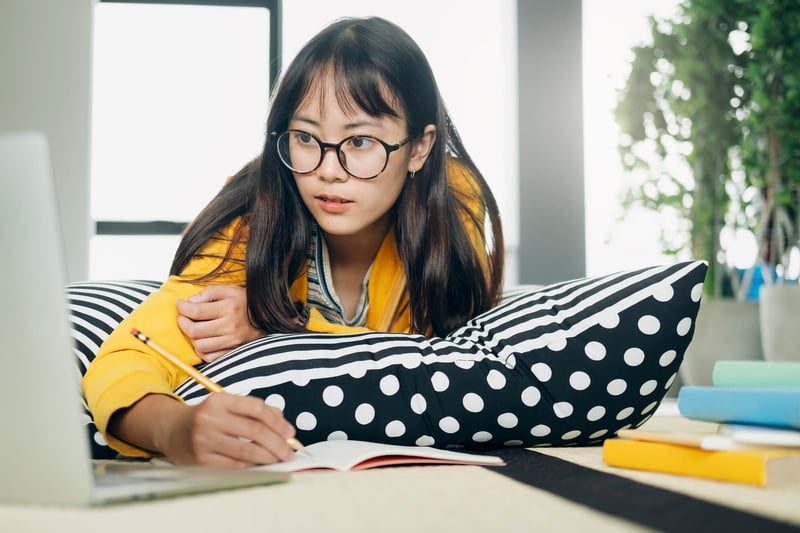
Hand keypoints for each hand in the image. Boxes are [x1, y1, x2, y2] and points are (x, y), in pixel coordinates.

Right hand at [159, 393, 296, 466]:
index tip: (290, 433)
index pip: (256, 408)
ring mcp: (204, 441)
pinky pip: (235, 465)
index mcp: (220, 401)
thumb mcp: (227, 405)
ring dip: (268, 457)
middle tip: (289, 451)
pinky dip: (252, 465)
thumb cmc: (208, 417)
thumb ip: (255, 411)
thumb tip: (284, 427)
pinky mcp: (201, 460)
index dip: (277, 421)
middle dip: (277, 443)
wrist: (172, 430)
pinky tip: (261, 465)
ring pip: (246, 450)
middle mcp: (210, 419)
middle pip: (254, 430)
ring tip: (280, 459)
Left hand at [177, 285, 264, 361]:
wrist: (268, 317)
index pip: (196, 311)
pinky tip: (203, 340)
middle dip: (183, 322)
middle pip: (194, 330)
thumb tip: (191, 301)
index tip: (180, 304)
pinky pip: (210, 357)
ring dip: (192, 337)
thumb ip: (210, 292)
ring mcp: (231, 341)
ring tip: (194, 329)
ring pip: (200, 345)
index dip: (182, 308)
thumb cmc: (246, 302)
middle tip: (183, 317)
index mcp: (228, 308)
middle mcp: (229, 326)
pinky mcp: (233, 350)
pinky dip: (202, 350)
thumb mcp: (230, 290)